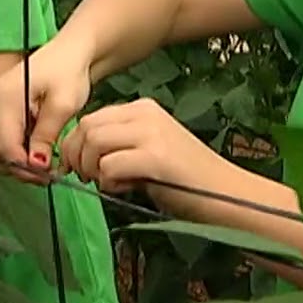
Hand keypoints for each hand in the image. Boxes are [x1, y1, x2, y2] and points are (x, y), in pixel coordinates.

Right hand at [0, 40, 93, 181]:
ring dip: (11, 162)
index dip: (24, 166)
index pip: (5, 146)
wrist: (67, 53)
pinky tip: (31, 152)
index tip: (47, 175)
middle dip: (17, 168)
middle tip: (45, 175)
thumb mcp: (64, 104)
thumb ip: (46, 134)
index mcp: (4, 97)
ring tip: (40, 166)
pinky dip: (8, 151)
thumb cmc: (69, 74)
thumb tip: (36, 164)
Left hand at [59, 97, 217, 196]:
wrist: (226, 194)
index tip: (77, 168)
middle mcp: (145, 112)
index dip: (75, 144)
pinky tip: (126, 189)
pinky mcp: (155, 157)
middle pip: (87, 126)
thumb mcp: (148, 150)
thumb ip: (119, 145)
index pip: (91, 117)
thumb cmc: (186, 179)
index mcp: (143, 108)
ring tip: (108, 183)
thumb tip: (79, 155)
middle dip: (76, 156)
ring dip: (91, 168)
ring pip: (94, 142)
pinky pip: (109, 165)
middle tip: (86, 178)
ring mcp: (151, 133)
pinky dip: (108, 182)